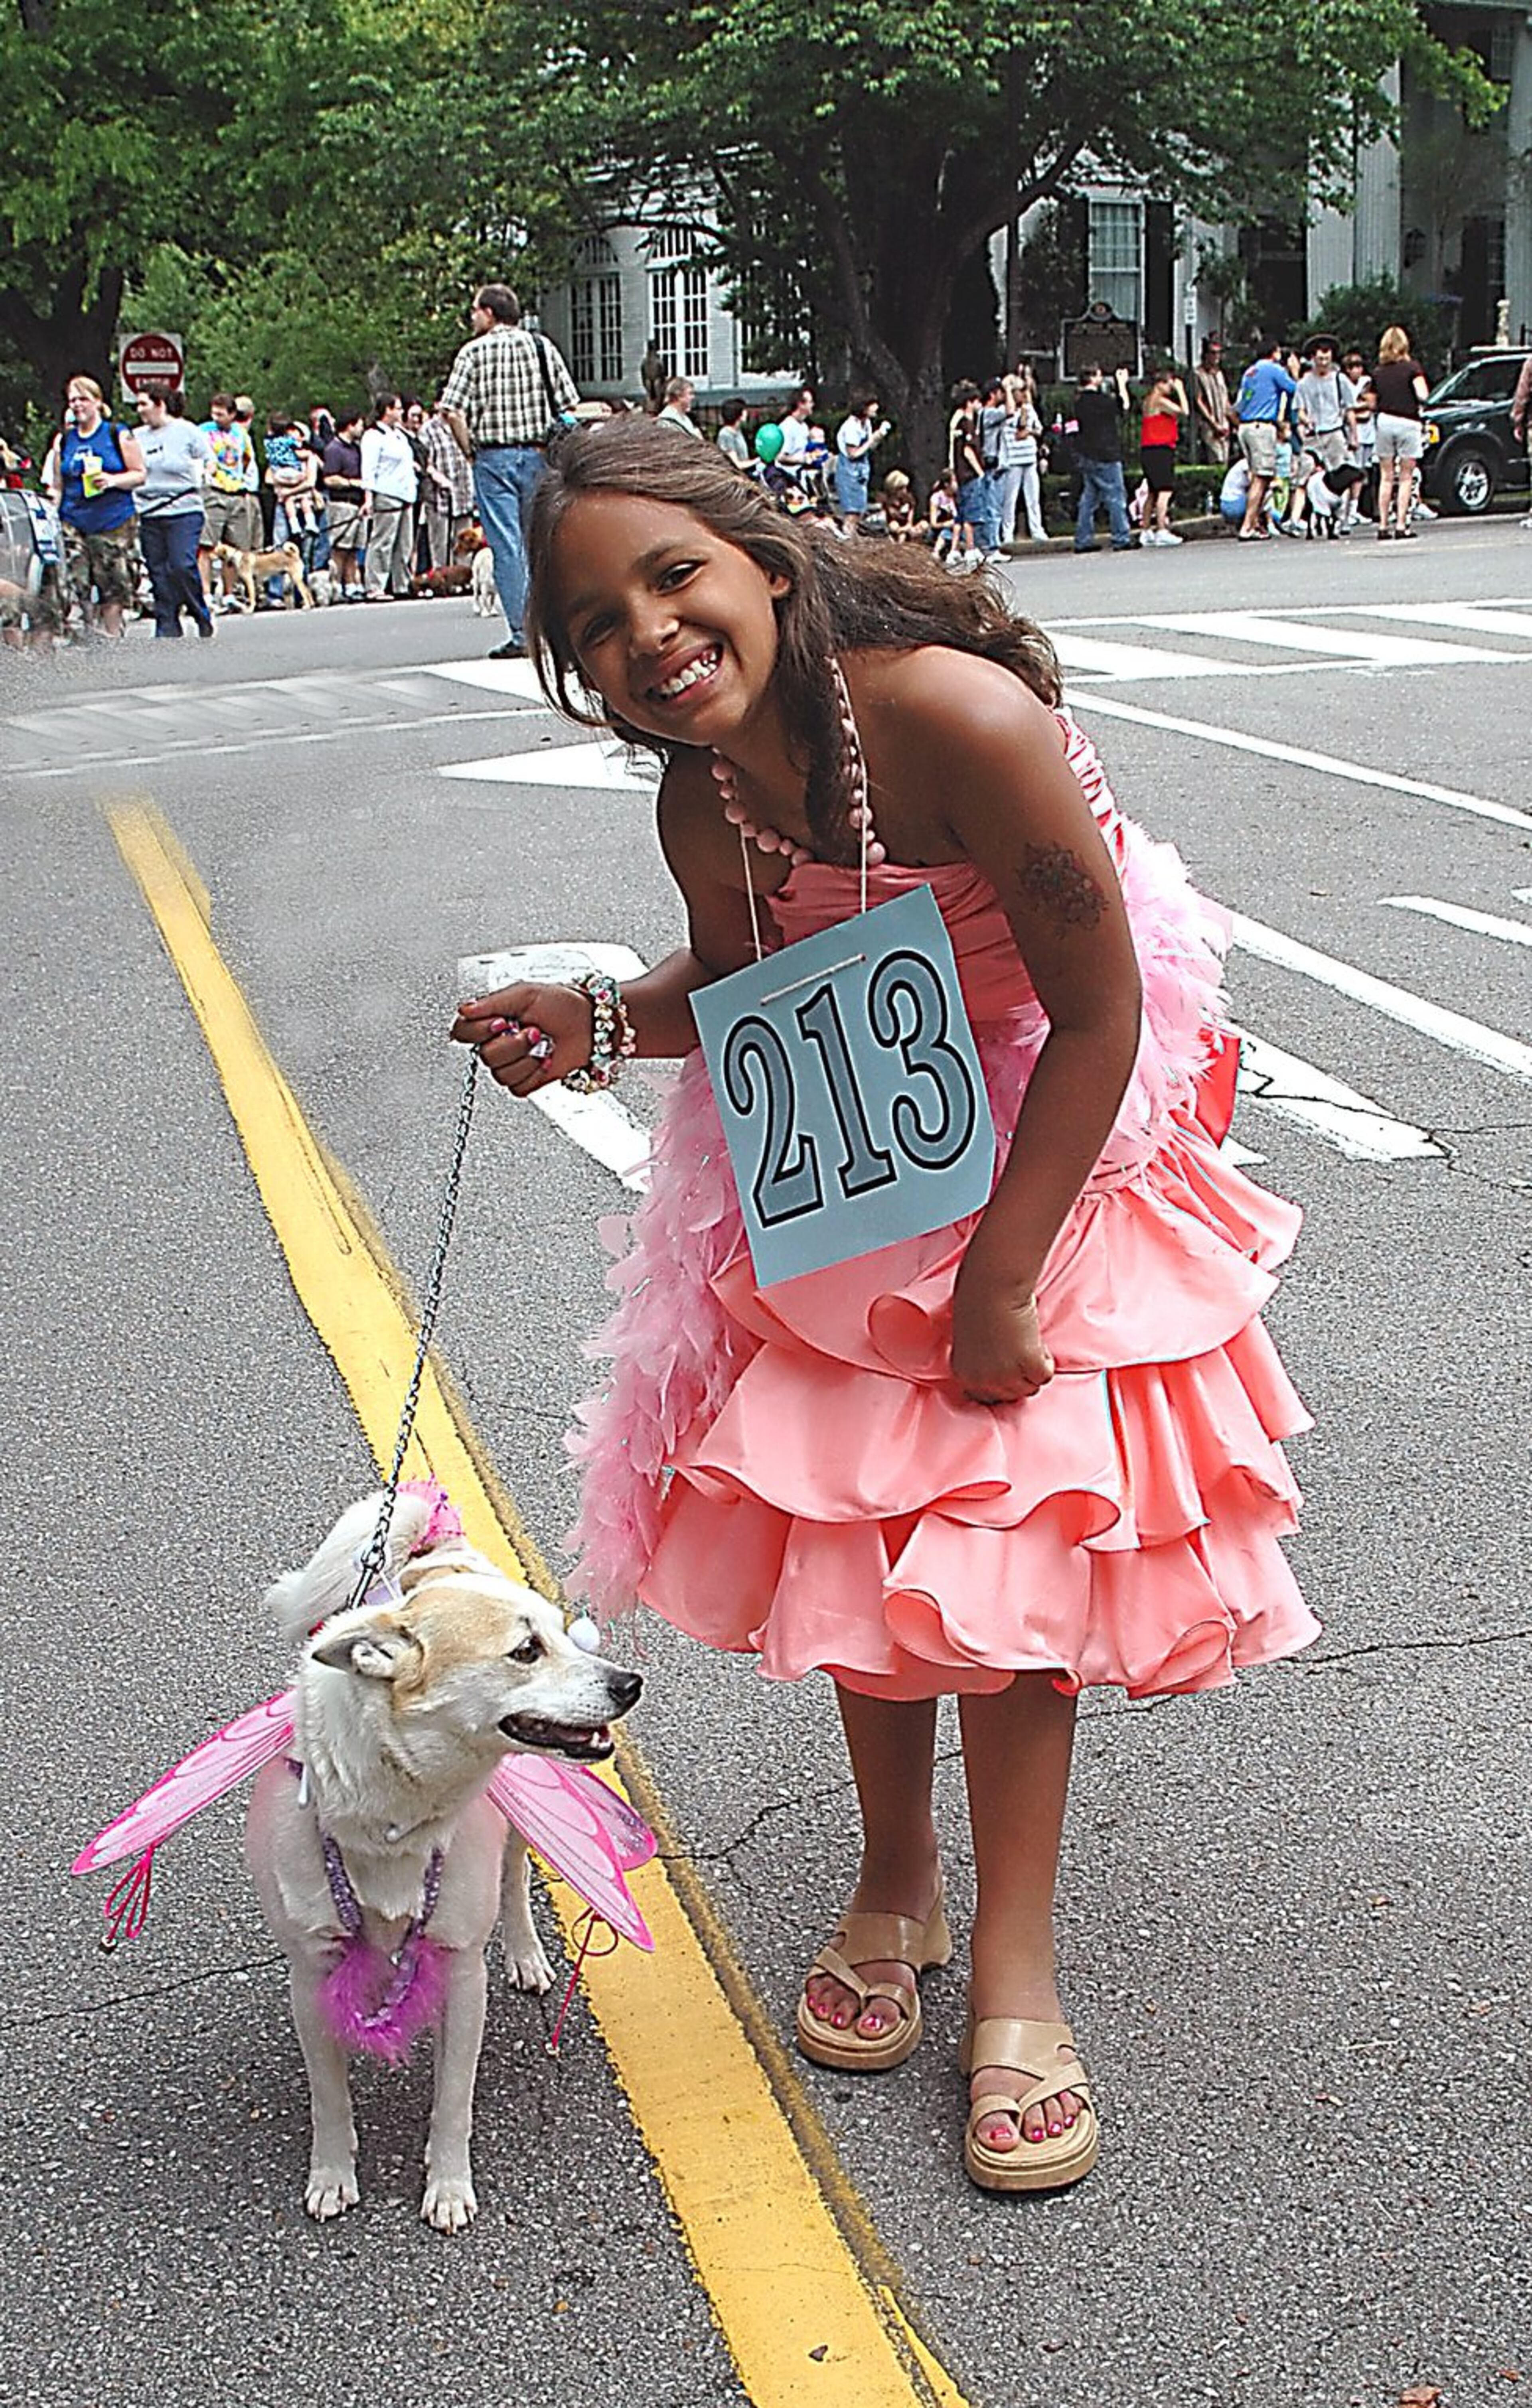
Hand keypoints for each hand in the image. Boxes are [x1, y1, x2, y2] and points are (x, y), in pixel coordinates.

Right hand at [451, 981, 594, 1095]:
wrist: (590, 1025)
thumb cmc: (561, 1005)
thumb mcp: (525, 994)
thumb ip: (492, 1002)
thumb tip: (464, 1010)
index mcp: (491, 1019)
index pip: (462, 1031)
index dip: (478, 1031)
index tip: (501, 1022)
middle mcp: (496, 1042)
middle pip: (485, 1056)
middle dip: (513, 1044)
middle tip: (533, 1030)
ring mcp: (510, 1063)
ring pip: (500, 1074)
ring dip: (527, 1058)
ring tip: (543, 1043)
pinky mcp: (524, 1081)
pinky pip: (517, 1087)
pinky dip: (534, 1072)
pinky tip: (545, 1058)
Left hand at [950, 1253, 1053, 1405]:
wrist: (992, 1287)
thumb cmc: (977, 1303)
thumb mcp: (968, 1341)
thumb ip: (978, 1361)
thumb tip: (996, 1368)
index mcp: (963, 1374)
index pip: (985, 1397)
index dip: (1001, 1383)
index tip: (1008, 1368)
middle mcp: (982, 1381)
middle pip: (1011, 1395)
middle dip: (1018, 1377)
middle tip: (1019, 1351)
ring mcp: (1006, 1376)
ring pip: (1030, 1388)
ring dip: (1032, 1369)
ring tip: (1025, 1343)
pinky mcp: (1029, 1365)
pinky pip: (1045, 1375)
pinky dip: (1046, 1360)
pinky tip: (1035, 1342)